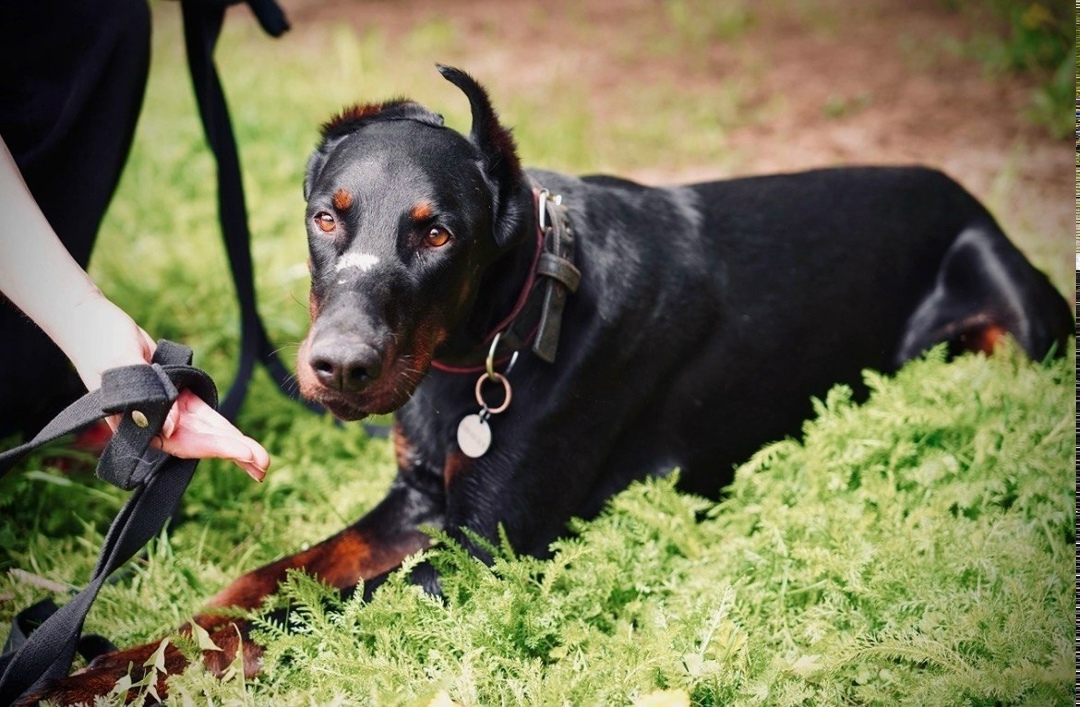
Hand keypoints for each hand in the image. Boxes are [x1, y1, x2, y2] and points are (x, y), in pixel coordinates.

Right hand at [64, 297, 269, 481]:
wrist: (94, 322)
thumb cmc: (101, 344)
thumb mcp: (121, 366)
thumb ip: (145, 397)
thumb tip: (170, 430)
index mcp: (135, 423)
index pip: (179, 442)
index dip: (211, 448)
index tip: (240, 451)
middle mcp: (153, 421)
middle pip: (198, 442)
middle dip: (231, 453)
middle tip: (263, 466)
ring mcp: (166, 408)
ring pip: (205, 431)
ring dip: (231, 444)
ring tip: (261, 460)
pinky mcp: (175, 393)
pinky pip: (202, 413)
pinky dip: (221, 426)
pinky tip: (241, 439)